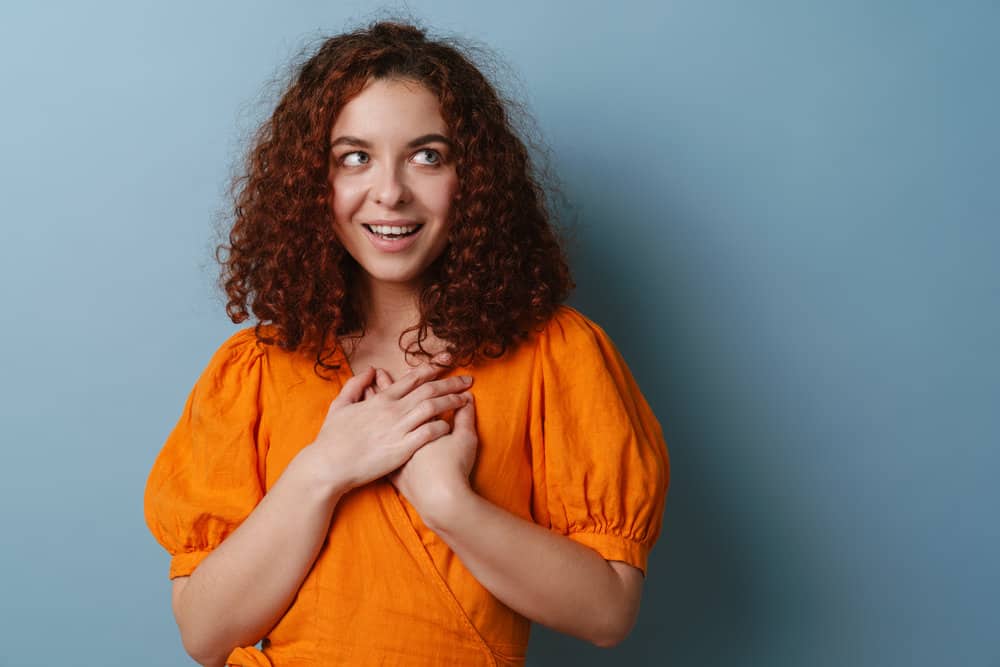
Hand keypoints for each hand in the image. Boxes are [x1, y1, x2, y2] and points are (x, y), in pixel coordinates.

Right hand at [301, 353, 471, 493]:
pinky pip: (428, 433)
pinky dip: (442, 426)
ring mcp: (398, 429)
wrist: (328, 466)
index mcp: (380, 399)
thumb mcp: (339, 406)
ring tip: (466, 398)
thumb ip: (355, 386)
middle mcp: (392, 410)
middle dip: (451, 382)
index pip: (412, 378)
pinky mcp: (402, 449)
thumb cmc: (331, 439)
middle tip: (468, 379)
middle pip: (429, 390)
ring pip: (433, 408)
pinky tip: (451, 425)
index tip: (448, 362)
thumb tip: (371, 371)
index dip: (433, 369)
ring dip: (452, 401)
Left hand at [366, 368, 478, 521]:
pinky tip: (365, 431)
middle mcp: (401, 431)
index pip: (413, 394)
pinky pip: (374, 448)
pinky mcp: (387, 467)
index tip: (410, 368)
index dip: (409, 381)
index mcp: (419, 421)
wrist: (439, 498)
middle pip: (391, 403)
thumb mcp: (465, 439)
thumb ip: (465, 418)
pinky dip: (370, 436)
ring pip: (378, 423)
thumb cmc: (454, 467)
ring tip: (368, 394)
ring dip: (374, 407)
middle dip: (385, 386)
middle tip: (379, 373)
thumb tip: (468, 399)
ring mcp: (392, 450)